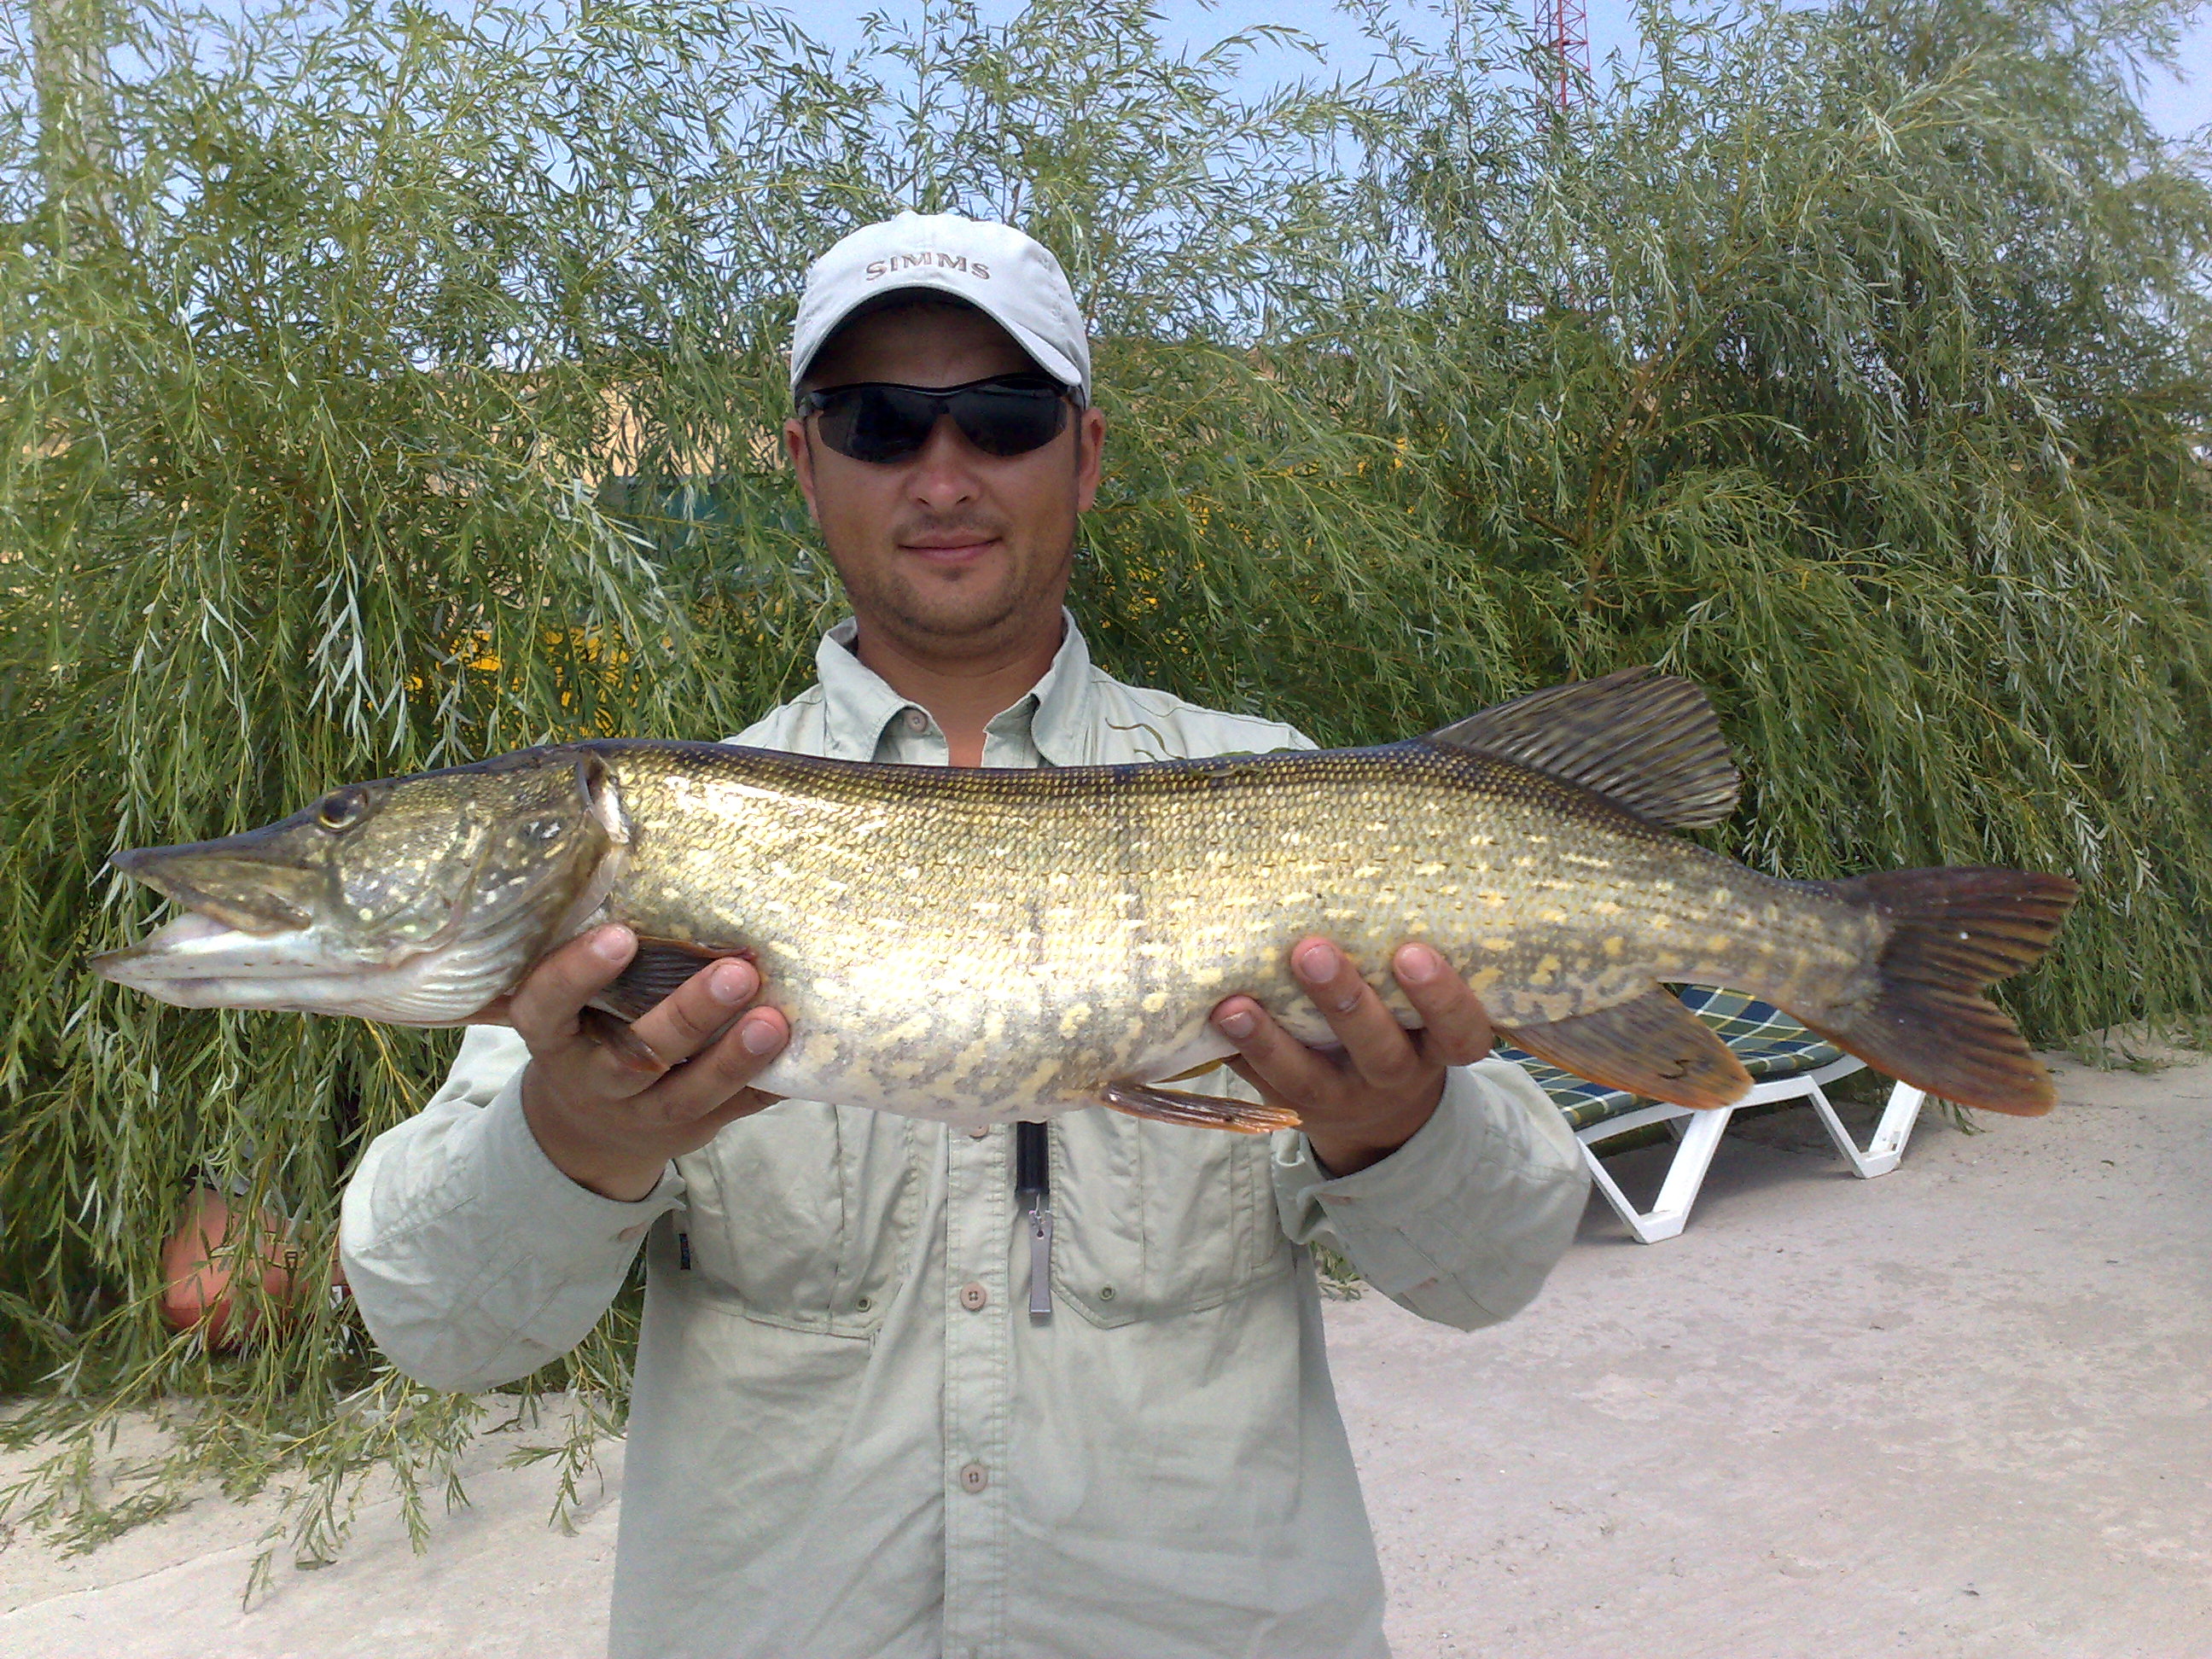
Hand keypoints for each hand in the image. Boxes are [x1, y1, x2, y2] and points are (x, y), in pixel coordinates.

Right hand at [484, 925, 789, 1201]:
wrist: (590, 1129)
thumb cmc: (590, 1032)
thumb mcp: (573, 1004)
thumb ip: (607, 965)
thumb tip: (673, 881)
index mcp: (552, 1035)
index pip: (548, 1004)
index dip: (578, 973)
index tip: (620, 935)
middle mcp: (592, 1079)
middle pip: (636, 1054)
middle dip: (688, 1015)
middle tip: (737, 973)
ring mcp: (641, 1113)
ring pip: (687, 1093)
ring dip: (734, 1057)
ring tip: (774, 1021)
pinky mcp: (689, 1130)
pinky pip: (732, 1110)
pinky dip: (767, 1082)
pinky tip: (801, 1053)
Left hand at [1210, 938, 1493, 1176]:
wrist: (1378, 1115)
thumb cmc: (1401, 1026)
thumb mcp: (1420, 1006)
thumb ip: (1398, 959)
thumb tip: (1356, 870)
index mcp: (1438, 1047)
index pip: (1460, 1031)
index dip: (1442, 997)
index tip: (1412, 952)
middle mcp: (1395, 1076)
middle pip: (1379, 1051)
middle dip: (1345, 1002)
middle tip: (1312, 950)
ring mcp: (1342, 1098)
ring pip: (1308, 1078)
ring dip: (1270, 1040)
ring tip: (1235, 1004)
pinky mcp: (1293, 1108)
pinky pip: (1263, 1085)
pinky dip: (1237, 1053)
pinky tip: (1213, 1017)